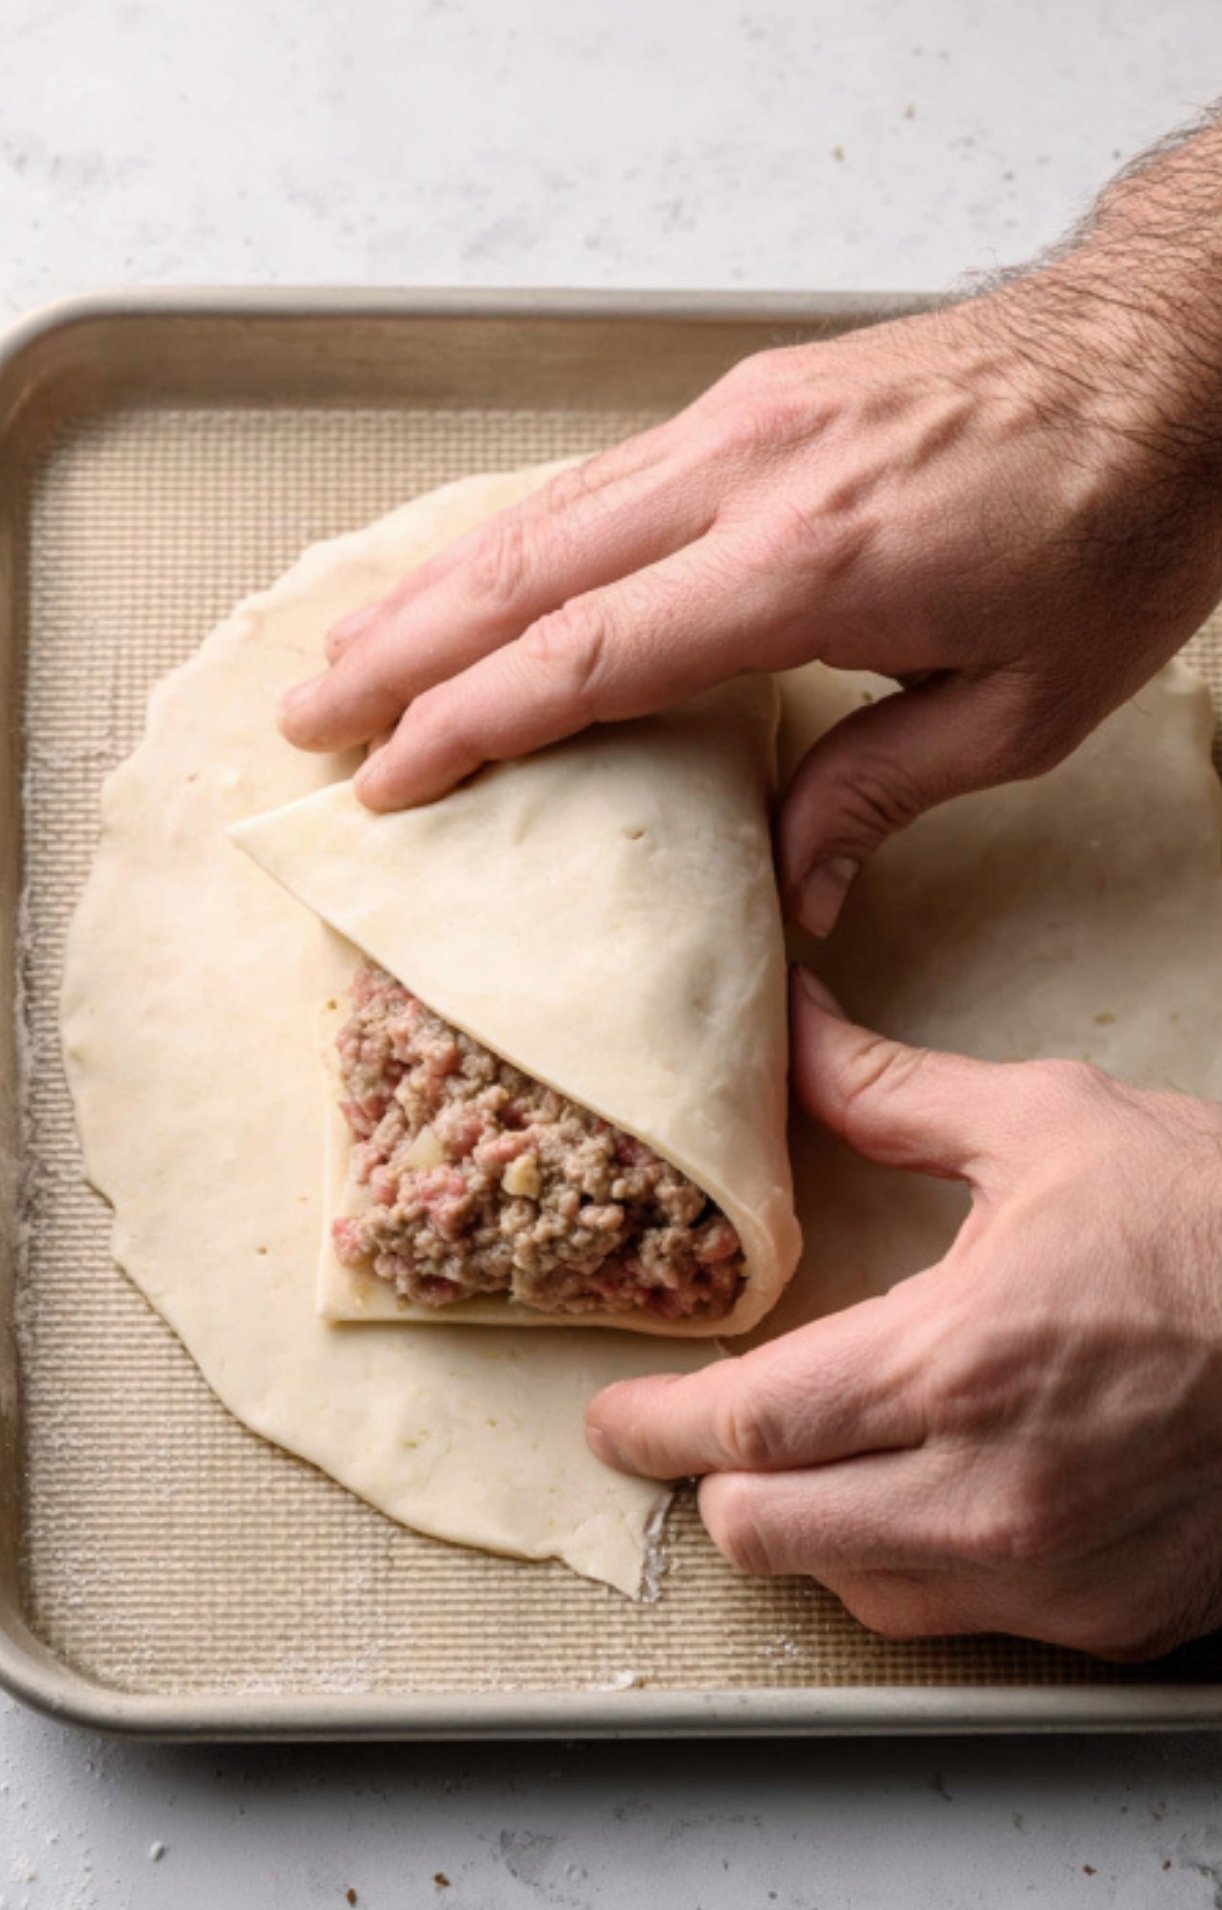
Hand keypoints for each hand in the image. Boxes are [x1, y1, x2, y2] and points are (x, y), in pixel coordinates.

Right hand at [278, 288, 1221, 933]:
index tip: (390, 781)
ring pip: (547, 510)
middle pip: (527, 570)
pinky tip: (478, 577)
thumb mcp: (1025, 707)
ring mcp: (744, 420)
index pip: (589, 655)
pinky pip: (602, 474)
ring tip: (353, 652)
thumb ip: (882, 794)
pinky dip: (519, 535)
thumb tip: (795, 894)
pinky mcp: (757, 398)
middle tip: (309, 718)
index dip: (472, 723)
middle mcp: (749, 476)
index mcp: (808, 566)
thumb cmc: (1119, 526)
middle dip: (403, 650)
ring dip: (438, 585)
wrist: (1175, 356)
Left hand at [586, 970, 1221, 1659]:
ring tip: (832, 1454)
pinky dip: (910, 1565)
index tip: (614, 1418)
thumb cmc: (1214, 1220)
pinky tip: (935, 1493)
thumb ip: (888, 1093)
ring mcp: (1048, 1570)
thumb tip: (795, 1030)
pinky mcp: (1103, 1618)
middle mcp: (987, 1491)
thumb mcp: (1047, 1123)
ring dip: (811, 1527)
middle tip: (719, 1430)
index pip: (743, 1426)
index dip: (652, 1426)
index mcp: (954, 1359)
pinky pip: (952, 1618)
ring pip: (848, 1590)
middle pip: (764, 1532)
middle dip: (716, 1480)